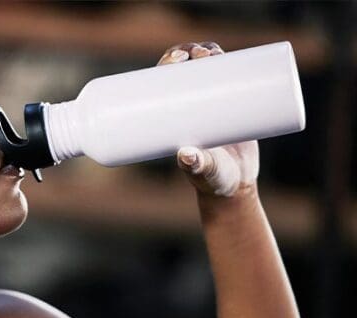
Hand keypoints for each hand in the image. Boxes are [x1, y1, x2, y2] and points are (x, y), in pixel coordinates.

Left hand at [156, 42, 259, 197]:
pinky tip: (226, 52)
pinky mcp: (232, 106)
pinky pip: (227, 79)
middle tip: (198, 54)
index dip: (165, 66)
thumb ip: (196, 165)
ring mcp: (210, 105)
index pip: (161, 84)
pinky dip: (228, 63)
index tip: (175, 59)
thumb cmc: (213, 180)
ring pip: (205, 70)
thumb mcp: (204, 171)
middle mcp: (187, 108)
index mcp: (171, 119)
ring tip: (211, 52)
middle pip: (181, 71)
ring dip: (205, 52)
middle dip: (186, 54)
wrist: (234, 186)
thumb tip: (185, 155)